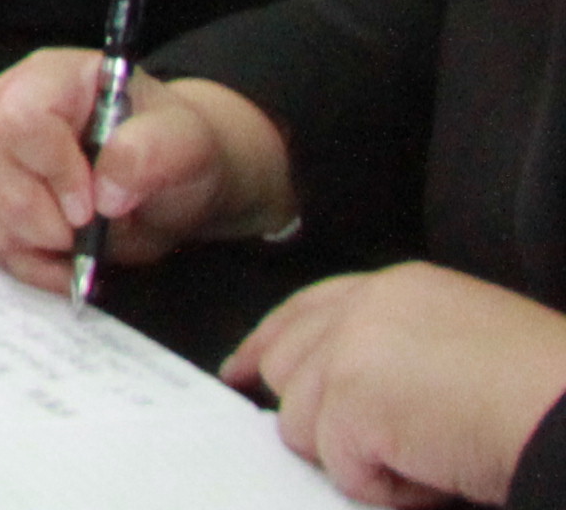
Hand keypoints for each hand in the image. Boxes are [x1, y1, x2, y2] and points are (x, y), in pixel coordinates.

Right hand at [0, 50, 285, 290]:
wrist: (165, 175)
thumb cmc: (171, 148)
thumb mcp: (187, 142)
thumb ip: (153, 154)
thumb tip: (106, 194)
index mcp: (50, 77)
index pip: (20, 118)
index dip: (52, 170)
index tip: (92, 209)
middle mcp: (2, 104)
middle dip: (49, 221)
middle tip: (94, 230)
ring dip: (42, 246)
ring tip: (87, 243)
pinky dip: (33, 264)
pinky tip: (68, 259)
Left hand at [234, 263, 565, 506]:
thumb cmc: (544, 394)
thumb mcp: (464, 345)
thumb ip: (396, 351)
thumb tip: (343, 393)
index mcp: (399, 289)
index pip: (308, 311)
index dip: (271, 344)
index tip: (242, 371)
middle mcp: (366, 308)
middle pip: (287, 367)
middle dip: (316, 417)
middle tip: (375, 446)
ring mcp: (351, 351)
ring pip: (303, 425)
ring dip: (365, 459)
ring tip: (433, 457)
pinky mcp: (351, 403)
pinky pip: (341, 468)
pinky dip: (389, 489)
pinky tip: (437, 474)